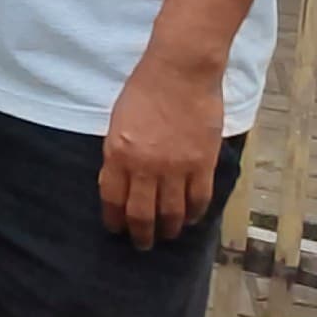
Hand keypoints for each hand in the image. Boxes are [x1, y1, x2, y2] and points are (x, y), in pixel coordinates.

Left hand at [100, 48, 224, 246]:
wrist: (180, 72)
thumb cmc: (144, 89)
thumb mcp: (118, 121)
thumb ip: (118, 153)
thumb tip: (122, 180)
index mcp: (118, 154)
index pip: (113, 199)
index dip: (114, 219)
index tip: (116, 228)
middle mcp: (145, 166)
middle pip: (142, 214)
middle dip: (140, 234)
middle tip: (142, 244)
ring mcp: (176, 168)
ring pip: (171, 213)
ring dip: (168, 229)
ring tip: (166, 235)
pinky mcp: (203, 164)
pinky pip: (199, 200)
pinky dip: (194, 214)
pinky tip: (190, 219)